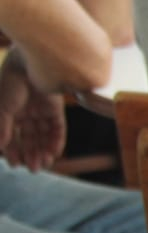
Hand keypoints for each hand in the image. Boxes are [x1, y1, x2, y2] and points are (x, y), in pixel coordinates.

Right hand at [0, 54, 67, 171]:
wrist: (29, 63)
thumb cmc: (11, 82)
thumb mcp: (3, 108)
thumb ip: (3, 128)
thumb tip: (0, 148)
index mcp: (9, 110)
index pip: (12, 135)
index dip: (14, 150)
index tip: (15, 164)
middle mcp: (26, 112)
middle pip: (29, 138)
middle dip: (30, 154)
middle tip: (33, 169)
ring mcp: (41, 110)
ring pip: (43, 136)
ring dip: (43, 151)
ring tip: (43, 165)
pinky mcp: (56, 109)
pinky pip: (57, 129)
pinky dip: (56, 142)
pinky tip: (53, 154)